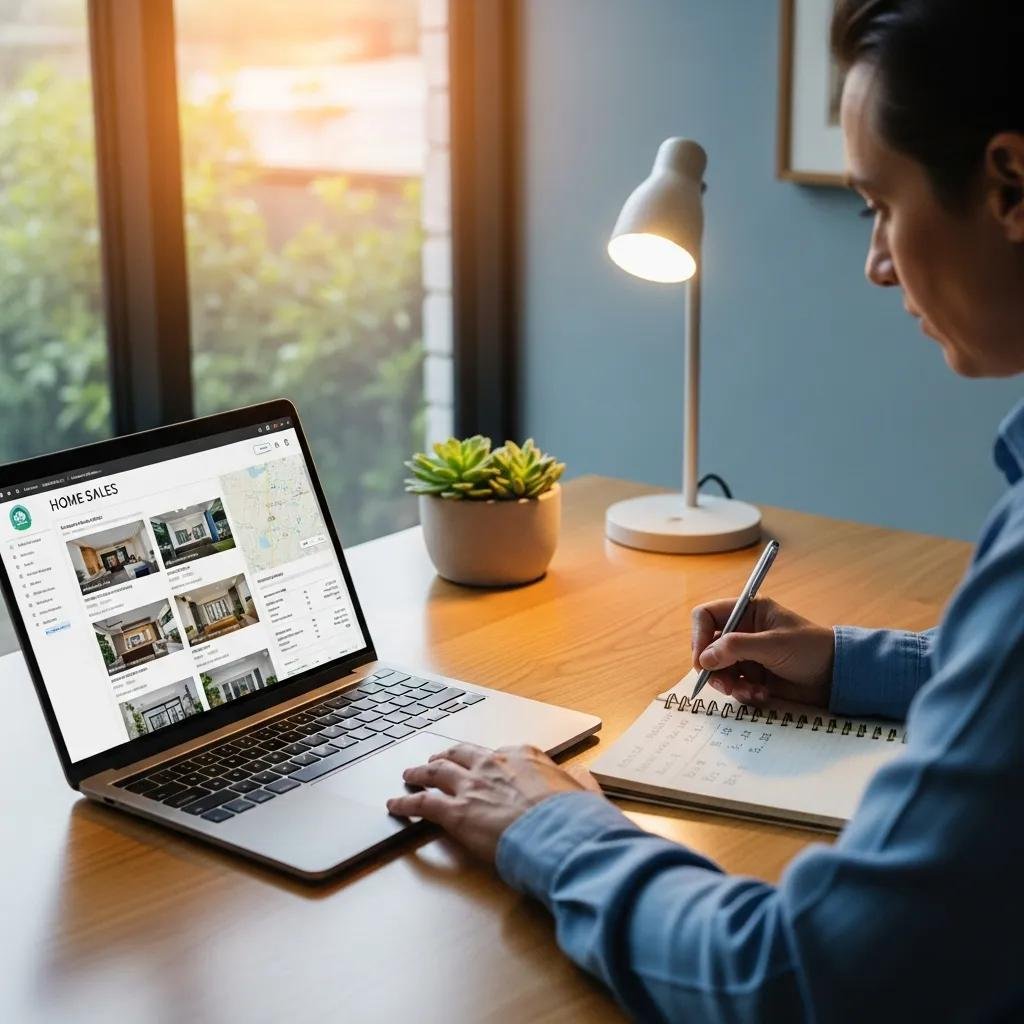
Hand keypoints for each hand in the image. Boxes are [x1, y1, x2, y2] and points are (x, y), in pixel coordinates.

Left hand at [387, 742, 603, 861]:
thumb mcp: (586, 792)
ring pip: (436, 772)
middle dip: (446, 757)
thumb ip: (580, 781)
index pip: (499, 753)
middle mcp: (495, 763)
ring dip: (420, 772)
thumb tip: (583, 777)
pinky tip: (395, 804)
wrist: (563, 835)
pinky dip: (406, 801)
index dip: (486, 760)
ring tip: (410, 775)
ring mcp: (473, 785)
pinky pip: (423, 802)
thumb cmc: (576, 819)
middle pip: (461, 754)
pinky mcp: (457, 811)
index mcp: (526, 756)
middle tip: (436, 761)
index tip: (482, 764)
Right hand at [691, 596, 834, 707]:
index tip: (702, 661)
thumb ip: (736, 648)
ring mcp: (747, 655)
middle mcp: (742, 632)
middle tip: (725, 685)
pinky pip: (734, 686)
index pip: (706, 617)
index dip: (699, 636)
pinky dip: (743, 693)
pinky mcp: (753, 676)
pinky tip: (762, 695)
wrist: (837, 677)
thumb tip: (704, 659)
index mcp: (747, 612)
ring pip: (718, 670)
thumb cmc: (811, 649)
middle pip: (707, 647)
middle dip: (714, 668)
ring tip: (750, 692)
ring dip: (729, 684)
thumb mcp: (773, 645)